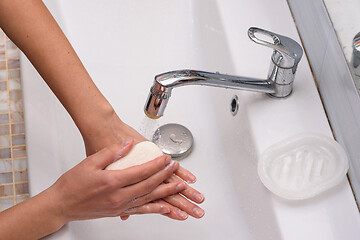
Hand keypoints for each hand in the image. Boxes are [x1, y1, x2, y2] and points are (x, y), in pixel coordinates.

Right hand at [48, 142, 185, 221]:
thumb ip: (111, 152)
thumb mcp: (90, 162)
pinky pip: (141, 210)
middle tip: (175, 168)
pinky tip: (165, 208)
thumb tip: (128, 144)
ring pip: (148, 199)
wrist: (62, 205)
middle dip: (165, 176)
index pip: (141, 172)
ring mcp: (120, 206)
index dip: (157, 165)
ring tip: (179, 188)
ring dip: (166, 193)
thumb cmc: (72, 184)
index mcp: (112, 182)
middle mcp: (118, 196)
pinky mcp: (119, 212)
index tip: (166, 159)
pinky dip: (154, 209)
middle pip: (149, 186)